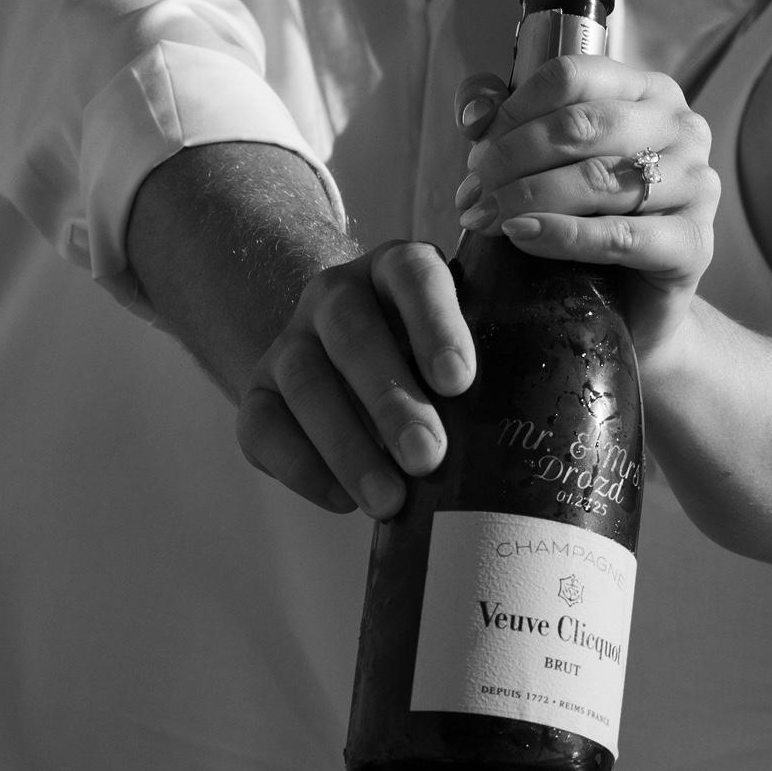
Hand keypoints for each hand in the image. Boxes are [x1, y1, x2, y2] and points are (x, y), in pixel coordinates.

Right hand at [234, 241, 474, 518]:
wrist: (351, 357)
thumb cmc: (430, 360)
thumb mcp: (460, 344)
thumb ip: (485, 369)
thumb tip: (513, 438)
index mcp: (398, 268)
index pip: (414, 276)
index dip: (435, 325)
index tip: (459, 382)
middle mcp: (337, 294)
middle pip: (353, 334)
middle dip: (391, 401)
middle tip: (428, 458)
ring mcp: (291, 339)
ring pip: (305, 382)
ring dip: (348, 446)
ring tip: (389, 501)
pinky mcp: (259, 389)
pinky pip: (262, 425)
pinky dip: (303, 468)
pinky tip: (344, 501)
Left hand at [452, 55, 719, 362]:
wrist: (633, 307)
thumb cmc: (588, 224)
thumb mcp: (548, 163)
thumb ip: (506, 124)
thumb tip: (472, 115)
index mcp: (646, 91)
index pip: (571, 77)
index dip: (512, 113)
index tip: (474, 156)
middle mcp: (681, 127)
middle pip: (581, 125)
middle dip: (512, 160)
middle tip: (472, 195)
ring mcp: (696, 184)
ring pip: (598, 178)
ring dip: (527, 197)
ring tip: (486, 220)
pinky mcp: (694, 243)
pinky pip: (618, 235)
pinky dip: (563, 236)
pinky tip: (522, 236)